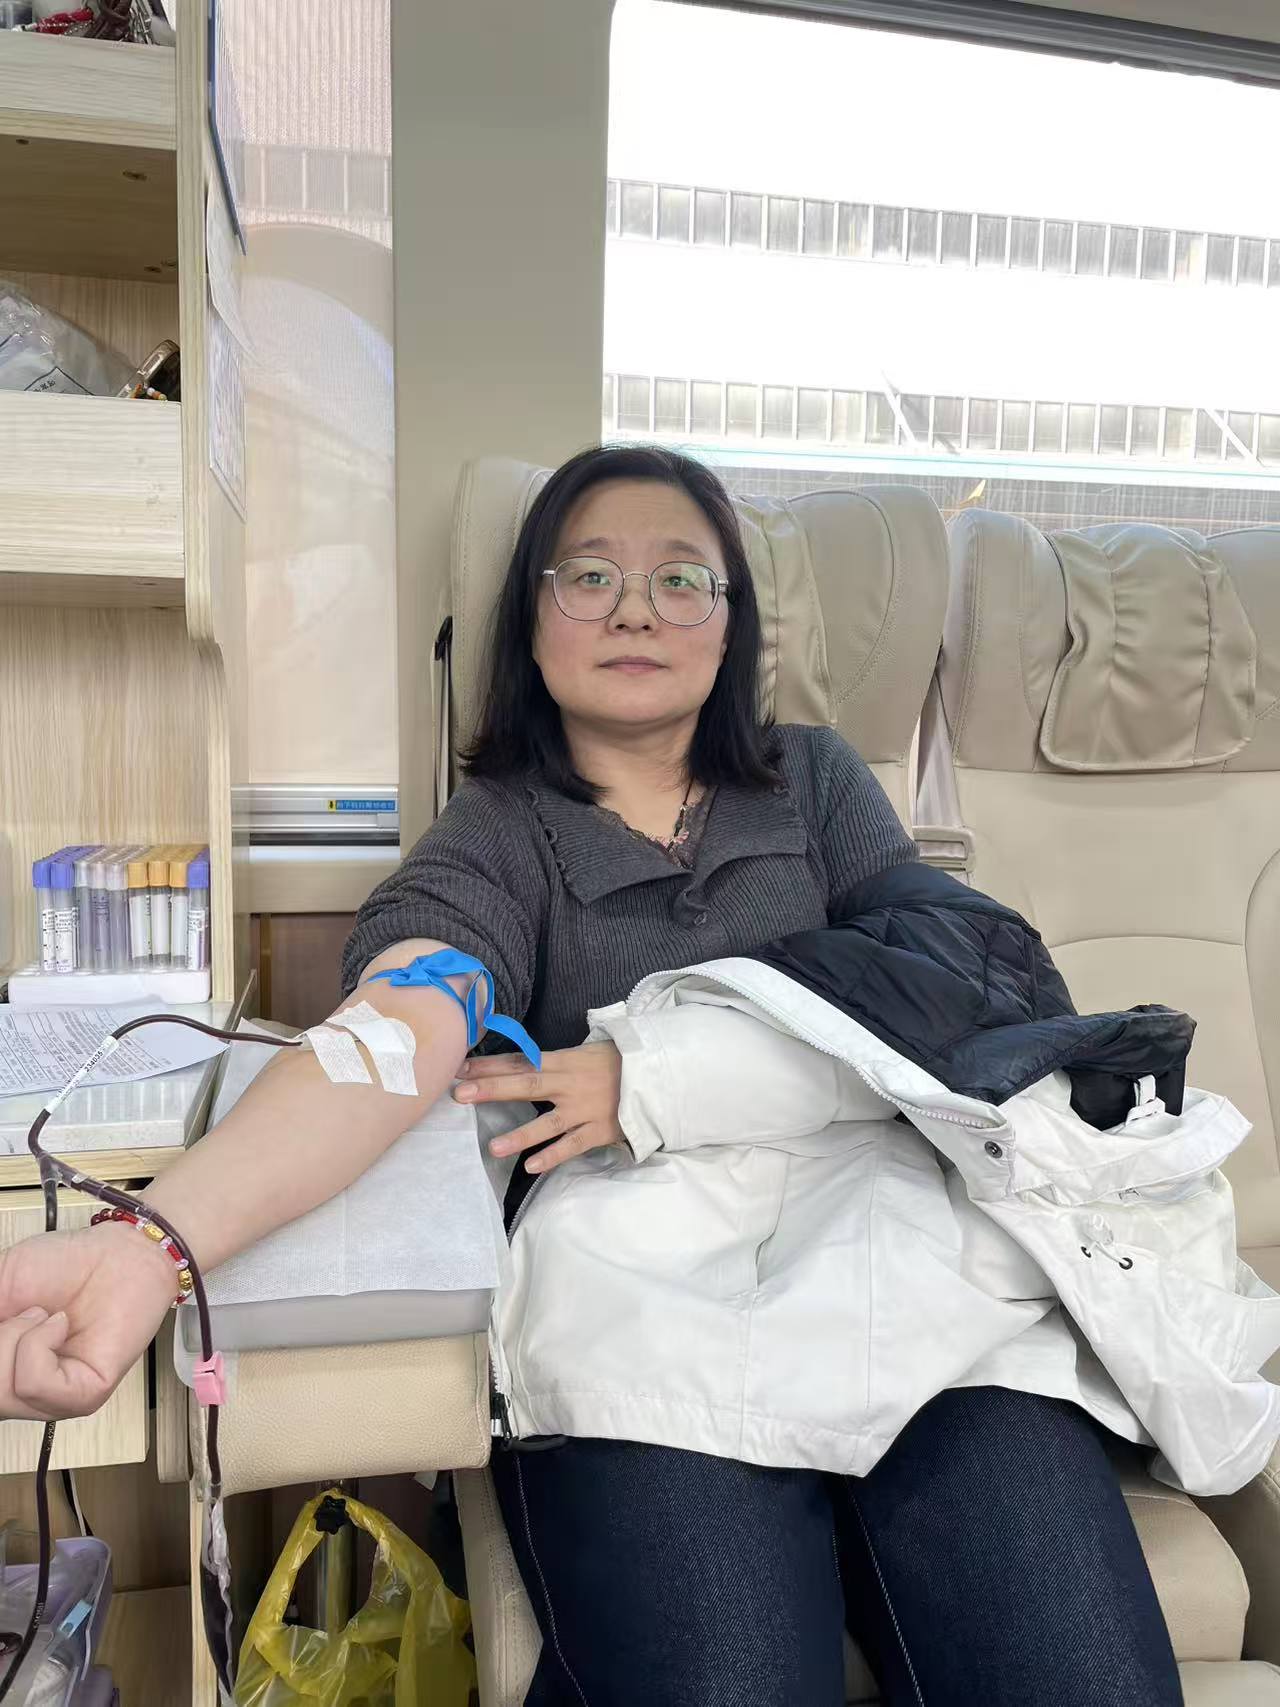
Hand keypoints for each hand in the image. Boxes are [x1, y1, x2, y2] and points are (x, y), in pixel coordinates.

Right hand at [0, 1223, 179, 1420]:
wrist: (119, 1252)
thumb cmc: (66, 1265)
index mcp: (3, 1370)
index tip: (3, 1316)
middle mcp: (22, 1392)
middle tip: (20, 1313)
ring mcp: (51, 1398)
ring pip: (2, 1392)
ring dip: (16, 1338)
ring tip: (42, 1316)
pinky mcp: (83, 1397)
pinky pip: (35, 1383)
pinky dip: (40, 1343)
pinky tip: (60, 1325)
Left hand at [453, 1041, 624, 1173]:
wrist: (657, 1074)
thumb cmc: (616, 1062)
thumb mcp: (583, 1052)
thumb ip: (553, 1061)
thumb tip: (519, 1064)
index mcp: (564, 1061)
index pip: (521, 1062)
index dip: (490, 1065)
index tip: (460, 1069)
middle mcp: (569, 1084)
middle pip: (525, 1085)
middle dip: (491, 1089)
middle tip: (460, 1095)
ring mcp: (583, 1109)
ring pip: (547, 1123)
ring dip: (519, 1135)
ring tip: (493, 1147)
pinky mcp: (598, 1130)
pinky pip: (572, 1145)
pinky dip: (552, 1156)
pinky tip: (530, 1167)